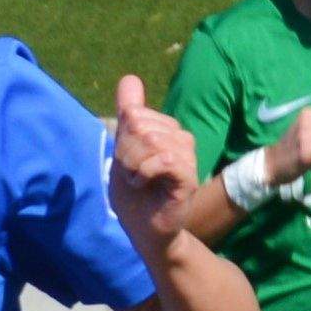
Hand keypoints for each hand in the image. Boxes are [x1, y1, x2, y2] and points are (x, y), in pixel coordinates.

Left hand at [107, 78, 198, 248]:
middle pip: (138, 124)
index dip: (121, 139)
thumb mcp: (123, 152)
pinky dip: (144, 174)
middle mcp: (179, 137)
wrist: (147, 232)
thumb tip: (129, 78)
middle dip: (125, 153)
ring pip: (150, 140)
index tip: (126, 161)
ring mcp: (187, 154)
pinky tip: (145, 185)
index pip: (133, 113)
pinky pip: (163, 160)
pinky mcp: (189, 174)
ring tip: (139, 182)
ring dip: (134, 166)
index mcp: (164, 129)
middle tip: (133, 175)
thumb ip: (127, 117)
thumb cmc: (135, 197)